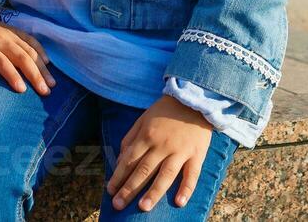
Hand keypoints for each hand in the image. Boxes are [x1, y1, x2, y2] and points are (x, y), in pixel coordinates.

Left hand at [0, 9, 55, 102]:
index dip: (12, 75)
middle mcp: (0, 38)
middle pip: (21, 56)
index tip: (22, 91)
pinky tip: (48, 64)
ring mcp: (9, 33)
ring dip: (42, 66)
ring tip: (52, 83)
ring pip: (30, 49)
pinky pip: (31, 41)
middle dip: (35, 74)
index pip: (1, 62)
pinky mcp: (14, 31)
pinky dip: (41, 51)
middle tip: (45, 92)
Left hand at [107, 95, 213, 212]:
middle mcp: (162, 144)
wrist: (195, 100)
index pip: (130, 160)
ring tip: (143, 208)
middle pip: (144, 169)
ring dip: (154, 192)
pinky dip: (186, 189)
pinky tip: (179, 202)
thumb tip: (120, 161)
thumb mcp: (143, 119)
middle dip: (130, 188)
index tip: (110, 191)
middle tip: (118, 205)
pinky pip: (192, 174)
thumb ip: (130, 139)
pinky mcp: (196, 154)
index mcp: (147, 135)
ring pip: (166, 174)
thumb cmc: (166, 111)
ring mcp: (180, 151)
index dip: (119, 176)